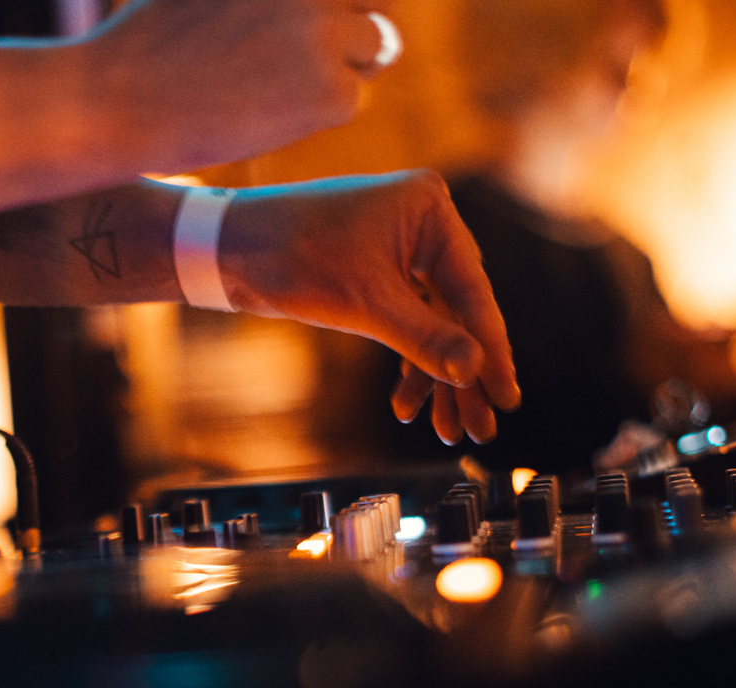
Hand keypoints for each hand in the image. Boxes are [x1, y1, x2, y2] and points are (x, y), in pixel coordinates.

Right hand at [89, 0, 400, 174]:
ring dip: (341, 68)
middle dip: (356, 25)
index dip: (343, 4)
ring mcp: (324, 31)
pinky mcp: (330, 89)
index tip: (315, 26)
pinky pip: (352, 99)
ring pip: (376, 48)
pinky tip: (264, 112)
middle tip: (308, 55)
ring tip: (276, 85)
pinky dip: (318, 112)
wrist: (120, 98)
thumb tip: (315, 12)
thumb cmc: (153, 40)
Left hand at [219, 170, 519, 444]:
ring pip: (434, 322)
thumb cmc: (292, 256)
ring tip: (446, 430)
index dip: (492, 351)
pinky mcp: (379, 269)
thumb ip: (426, 339)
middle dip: (463, 375)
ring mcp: (402, 246)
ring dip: (436, 377)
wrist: (228, 247)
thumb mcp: (367, 305)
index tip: (507, 397)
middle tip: (479, 428)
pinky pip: (408, 319)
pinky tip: (407, 405)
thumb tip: (475, 370)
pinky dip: (408, 360)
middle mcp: (423, 222)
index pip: (473, 291)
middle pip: (459, 311)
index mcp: (431, 209)